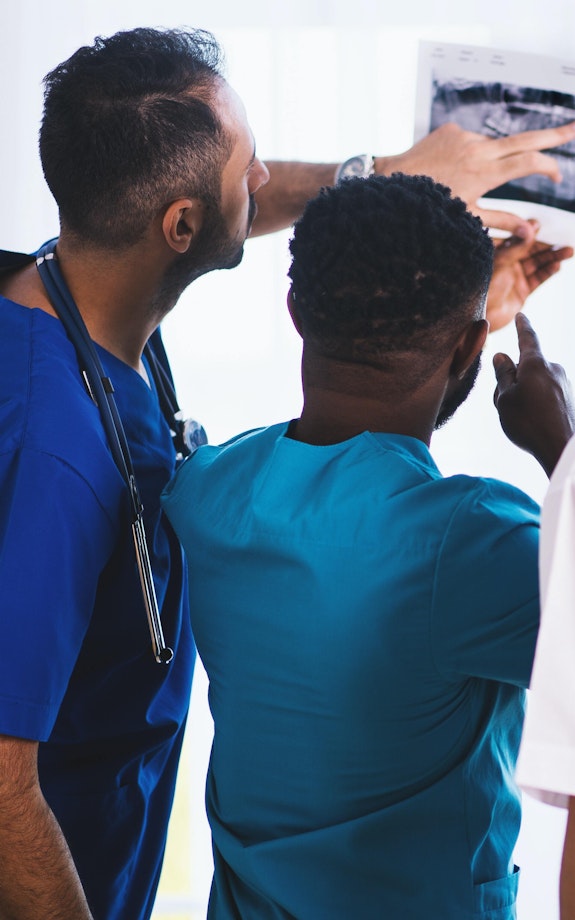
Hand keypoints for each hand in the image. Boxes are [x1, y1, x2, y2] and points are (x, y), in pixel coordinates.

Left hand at [377, 121, 574, 234]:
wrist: (392, 181)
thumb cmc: (429, 206)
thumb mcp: (466, 218)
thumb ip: (502, 221)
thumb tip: (531, 231)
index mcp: (483, 173)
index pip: (527, 162)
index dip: (548, 166)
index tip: (558, 175)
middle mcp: (477, 150)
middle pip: (525, 138)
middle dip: (554, 134)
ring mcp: (464, 136)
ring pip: (494, 146)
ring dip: (493, 160)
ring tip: (463, 181)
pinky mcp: (452, 129)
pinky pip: (472, 142)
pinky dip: (472, 155)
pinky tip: (451, 170)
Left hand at [486, 219, 573, 331]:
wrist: (478, 317)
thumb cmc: (481, 288)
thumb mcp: (499, 263)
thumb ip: (516, 246)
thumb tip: (533, 226)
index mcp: (497, 254)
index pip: (517, 238)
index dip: (529, 232)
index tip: (539, 224)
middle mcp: (507, 264)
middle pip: (531, 250)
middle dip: (547, 245)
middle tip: (563, 239)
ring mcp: (516, 278)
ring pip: (538, 264)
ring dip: (553, 257)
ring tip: (569, 251)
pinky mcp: (522, 291)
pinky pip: (538, 279)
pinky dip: (548, 272)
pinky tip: (557, 266)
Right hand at [493, 313, 574, 476]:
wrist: (561, 447)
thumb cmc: (529, 422)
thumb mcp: (505, 398)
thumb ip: (503, 375)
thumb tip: (502, 356)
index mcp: (536, 364)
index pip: (527, 339)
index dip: (522, 327)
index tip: (522, 316)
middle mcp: (553, 369)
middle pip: (527, 368)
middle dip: (513, 380)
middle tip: (501, 403)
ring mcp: (563, 384)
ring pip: (535, 383)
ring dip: (523, 394)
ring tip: (517, 418)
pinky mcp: (568, 399)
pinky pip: (546, 395)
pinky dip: (535, 404)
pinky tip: (533, 424)